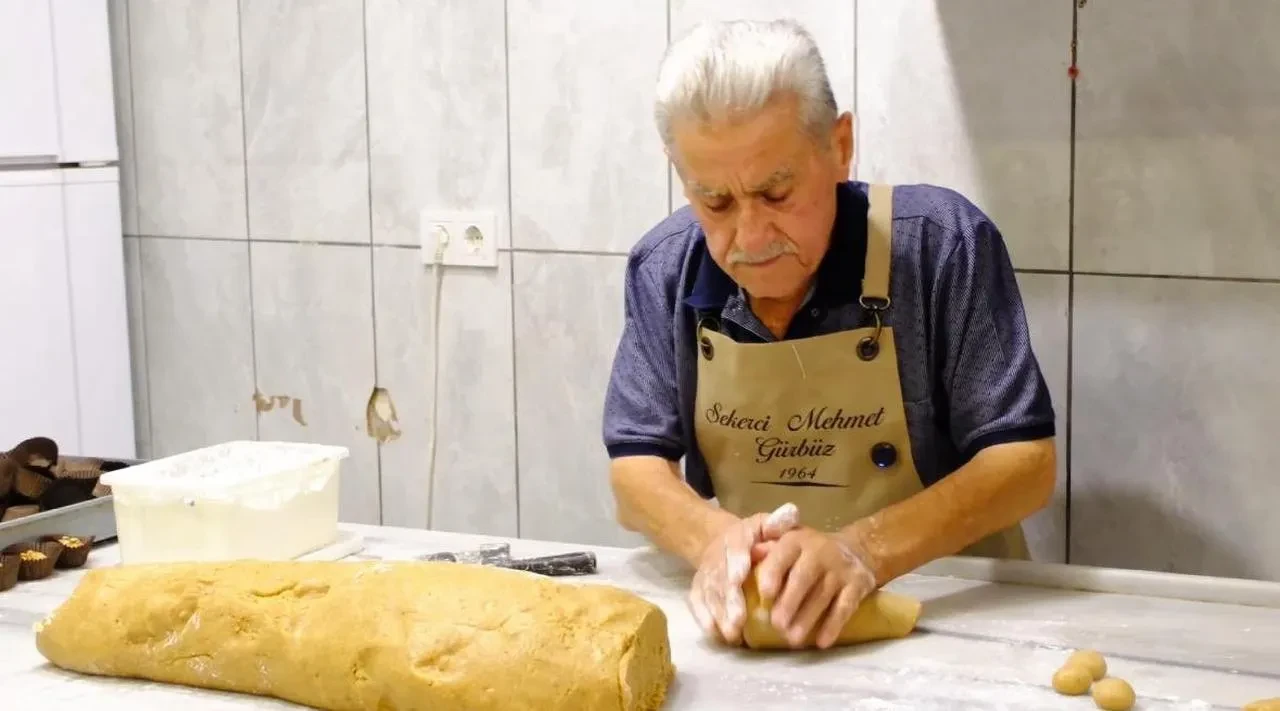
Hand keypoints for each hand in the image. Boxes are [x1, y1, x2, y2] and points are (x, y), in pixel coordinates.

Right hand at [687, 502, 799, 644]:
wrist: (721, 541)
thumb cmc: (755, 538)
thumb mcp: (767, 524)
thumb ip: (779, 522)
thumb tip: (792, 513)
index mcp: (737, 537)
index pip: (735, 547)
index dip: (736, 561)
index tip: (741, 576)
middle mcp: (717, 555)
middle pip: (721, 577)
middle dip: (729, 599)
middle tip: (739, 620)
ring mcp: (706, 573)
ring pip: (710, 594)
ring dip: (719, 614)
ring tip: (732, 634)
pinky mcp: (697, 588)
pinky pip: (698, 604)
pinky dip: (704, 619)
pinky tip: (716, 635)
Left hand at [751, 527, 876, 648]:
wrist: (856, 549)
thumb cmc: (809, 552)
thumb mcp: (788, 542)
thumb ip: (767, 549)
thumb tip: (749, 554)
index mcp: (797, 540)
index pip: (783, 553)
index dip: (774, 571)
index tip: (764, 593)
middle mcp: (820, 551)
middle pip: (803, 577)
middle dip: (790, 602)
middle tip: (777, 624)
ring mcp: (841, 568)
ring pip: (823, 595)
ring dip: (808, 618)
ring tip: (792, 639)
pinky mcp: (858, 584)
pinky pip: (845, 607)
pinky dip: (834, 625)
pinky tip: (822, 642)